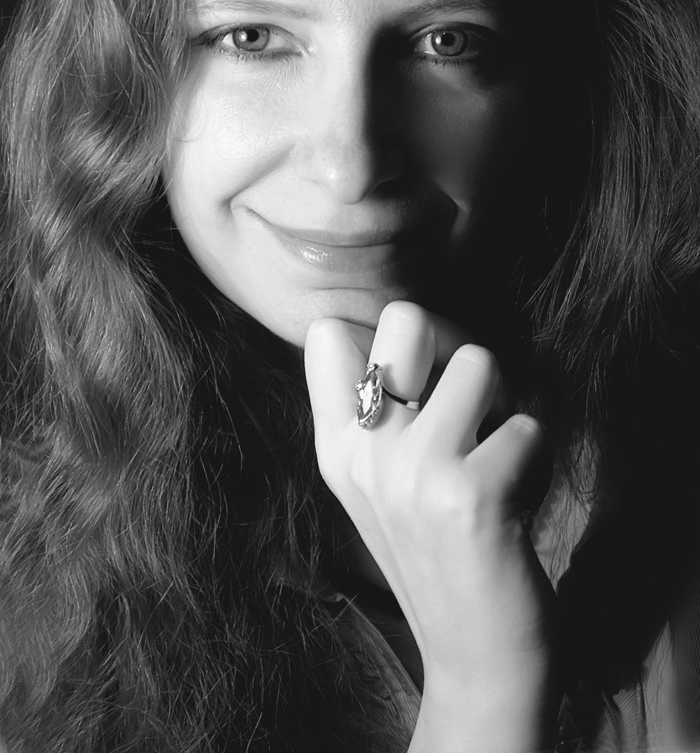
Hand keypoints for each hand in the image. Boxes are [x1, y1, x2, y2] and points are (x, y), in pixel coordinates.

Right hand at [305, 301, 558, 752]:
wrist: (477, 659)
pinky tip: (518, 503)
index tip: (421, 378)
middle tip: (471, 403)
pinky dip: (536, 458)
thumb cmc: (441, 557)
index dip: (390, 336)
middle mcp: (364, 454)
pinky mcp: (469, 494)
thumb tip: (418, 325)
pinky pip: (528, 425)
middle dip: (453, 345)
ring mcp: (412, 472)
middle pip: (406, 317)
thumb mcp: (382, 486)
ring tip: (496, 459)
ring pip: (478, 361)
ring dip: (505, 406)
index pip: (327, 334)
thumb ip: (381, 415)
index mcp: (335, 449)